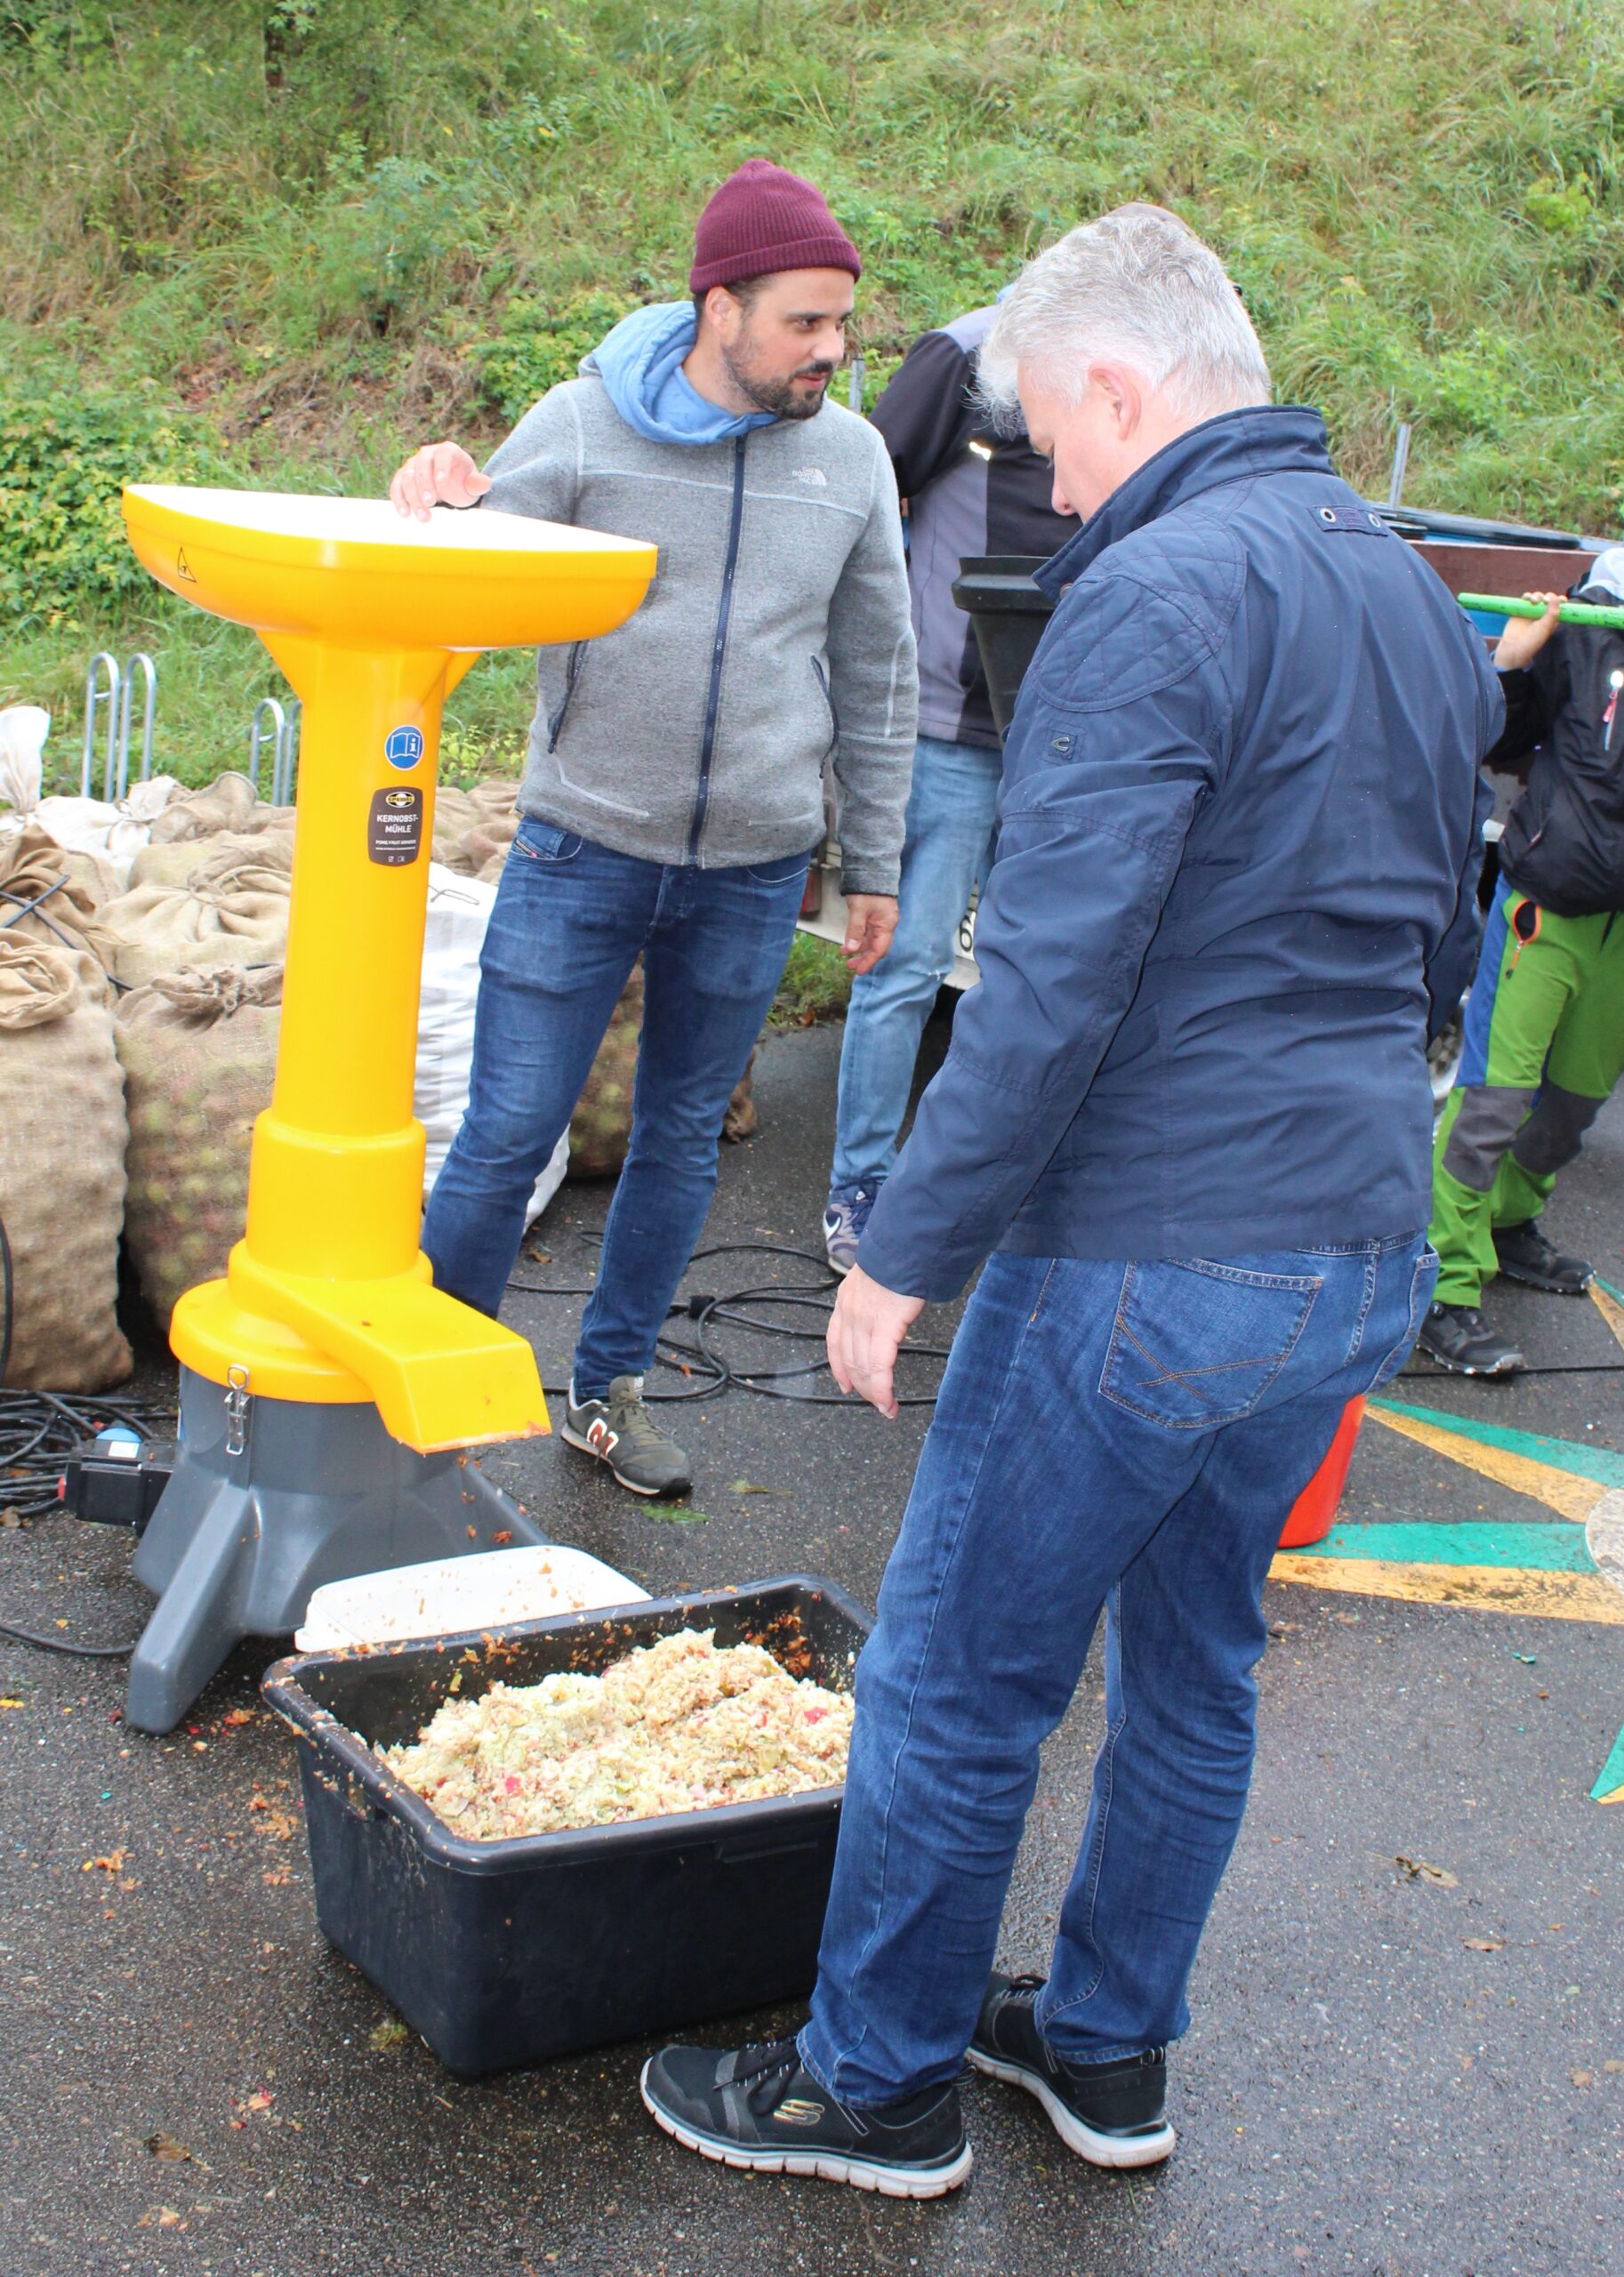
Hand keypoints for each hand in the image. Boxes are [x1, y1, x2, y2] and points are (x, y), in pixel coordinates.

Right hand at [388, 440, 492, 521]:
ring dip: (413, 498)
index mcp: (447, 451)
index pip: (442, 455)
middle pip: (421, 467)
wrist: (449, 485)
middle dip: (425, 486)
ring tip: (424, 518)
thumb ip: (478, 484)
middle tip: (431, 503)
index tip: (442, 483)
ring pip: (408, 478)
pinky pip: (397, 487)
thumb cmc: (462, 482)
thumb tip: (485, 484)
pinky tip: (405, 514)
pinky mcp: (403, 478)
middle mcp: (427, 454)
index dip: (441, 467)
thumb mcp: (472, 483)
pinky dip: (399, 500)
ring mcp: (413, 465)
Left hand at [827, 1262, 924, 1419]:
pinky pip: (880, 1366)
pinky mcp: (884, 1326)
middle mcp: (850, 1311)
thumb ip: (879, 1298)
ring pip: (862, 1367)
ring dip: (873, 1393)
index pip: (835, 1341)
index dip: (839, 1367)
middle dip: (860, 1386)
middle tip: (874, 1402)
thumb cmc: (902, 1257)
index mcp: (847, 1299)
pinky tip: (887, 1401)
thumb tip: (891, 1310)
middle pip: (848, 1360)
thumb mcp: (880, 1278)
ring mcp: (864, 1319)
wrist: (908, 1244)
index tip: (844, 1384)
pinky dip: (882, 1388)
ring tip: (884, 1408)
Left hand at [840, 892, 897, 974]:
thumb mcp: (859, 909)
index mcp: (887, 924)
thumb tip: (851, 948)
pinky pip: (867, 932)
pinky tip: (847, 943)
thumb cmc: (868, 887)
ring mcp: (880, 920)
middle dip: (863, 958)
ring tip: (845, 955)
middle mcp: (886, 924)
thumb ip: (855, 930)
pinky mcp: (874, 916)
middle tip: (849, 966)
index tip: (857, 971)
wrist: (871, 869)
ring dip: (858, 949)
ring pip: (870, 941)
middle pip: (876, 947)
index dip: (868, 962)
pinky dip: (857, 939)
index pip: (879, 949)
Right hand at [1493, 590, 1563, 672]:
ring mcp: (1531, 611)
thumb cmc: (1532, 641)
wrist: (1513, 648)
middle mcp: (1542, 614)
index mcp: (1551, 619)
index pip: (1559, 607)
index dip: (1561, 601)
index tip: (1563, 600)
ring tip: (1534, 601)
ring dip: (1537, 596)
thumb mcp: (1545, 628)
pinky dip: (1526, 596)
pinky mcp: (1520, 610)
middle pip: (1548, 599)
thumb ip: (1552, 613)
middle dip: (1548, 597)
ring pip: (1537, 597)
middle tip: (1545, 601)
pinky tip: (1526, 598)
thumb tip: (1557, 597)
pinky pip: (1524, 599)